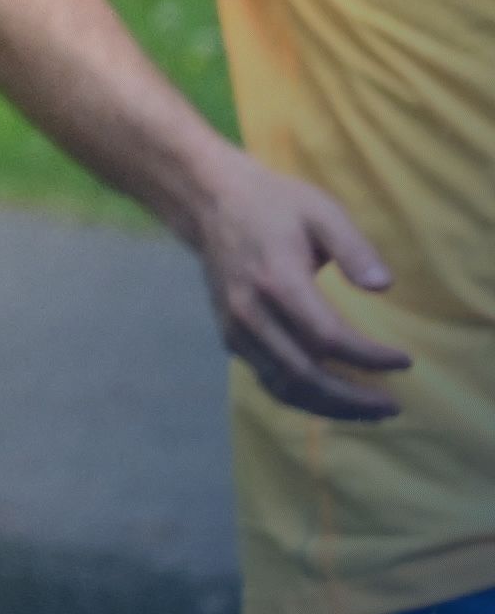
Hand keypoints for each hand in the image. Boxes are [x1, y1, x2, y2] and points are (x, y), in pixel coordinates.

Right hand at [179, 151, 417, 424]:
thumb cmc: (273, 204)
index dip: (369, 357)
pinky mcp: (230, 335)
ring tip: (369, 412)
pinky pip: (267, 378)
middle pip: (304, 373)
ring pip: (283, 384)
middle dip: (352, 397)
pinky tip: (332, 398)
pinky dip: (302, 397)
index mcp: (276, 280)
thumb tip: (384, 287)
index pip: (328, 336)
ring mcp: (235, 328)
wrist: (208, 201)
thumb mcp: (321, 211)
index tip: (405, 361)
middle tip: (392, 406)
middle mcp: (250, 312)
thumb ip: (355, 248)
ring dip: (328, 406)